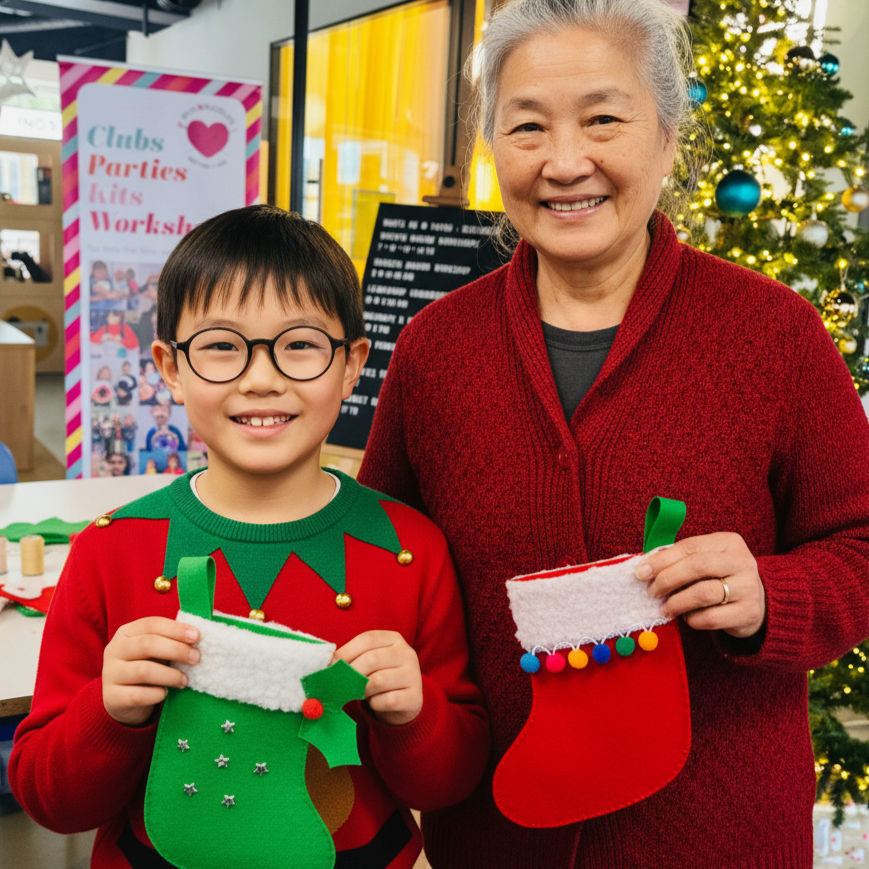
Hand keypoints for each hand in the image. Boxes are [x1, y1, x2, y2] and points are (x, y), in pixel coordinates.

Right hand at [102, 617, 199, 725]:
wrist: (122, 700)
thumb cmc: (146, 666)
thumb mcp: (155, 650)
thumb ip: (170, 641)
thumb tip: (198, 637)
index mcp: (126, 632)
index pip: (151, 624)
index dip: (176, 629)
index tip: (197, 637)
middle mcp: (114, 650)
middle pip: (147, 644)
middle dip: (176, 650)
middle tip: (196, 658)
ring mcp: (110, 673)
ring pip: (143, 671)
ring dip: (170, 675)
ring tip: (184, 680)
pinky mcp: (111, 697)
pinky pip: (137, 695)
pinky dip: (156, 694)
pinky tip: (165, 693)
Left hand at [333, 630, 422, 725]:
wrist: (403, 702)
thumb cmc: (379, 677)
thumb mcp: (368, 662)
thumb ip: (352, 658)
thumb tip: (327, 663)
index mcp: (394, 639)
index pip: (367, 639)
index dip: (346, 651)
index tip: (331, 665)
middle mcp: (407, 653)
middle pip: (372, 659)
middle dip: (351, 673)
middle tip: (339, 684)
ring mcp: (413, 675)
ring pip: (379, 680)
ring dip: (362, 690)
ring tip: (357, 693)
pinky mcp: (415, 697)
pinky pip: (388, 700)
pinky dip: (375, 704)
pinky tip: (375, 702)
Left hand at [635, 532, 766, 638]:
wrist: (756, 604)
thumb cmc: (719, 578)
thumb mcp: (705, 561)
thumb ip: (680, 560)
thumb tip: (645, 567)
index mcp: (728, 542)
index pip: (689, 547)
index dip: (662, 560)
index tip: (641, 572)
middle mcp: (742, 561)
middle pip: (697, 566)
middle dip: (667, 579)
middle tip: (652, 591)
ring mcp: (749, 587)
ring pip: (703, 593)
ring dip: (677, 602)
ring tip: (665, 608)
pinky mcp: (749, 612)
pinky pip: (711, 617)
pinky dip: (693, 619)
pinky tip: (687, 617)